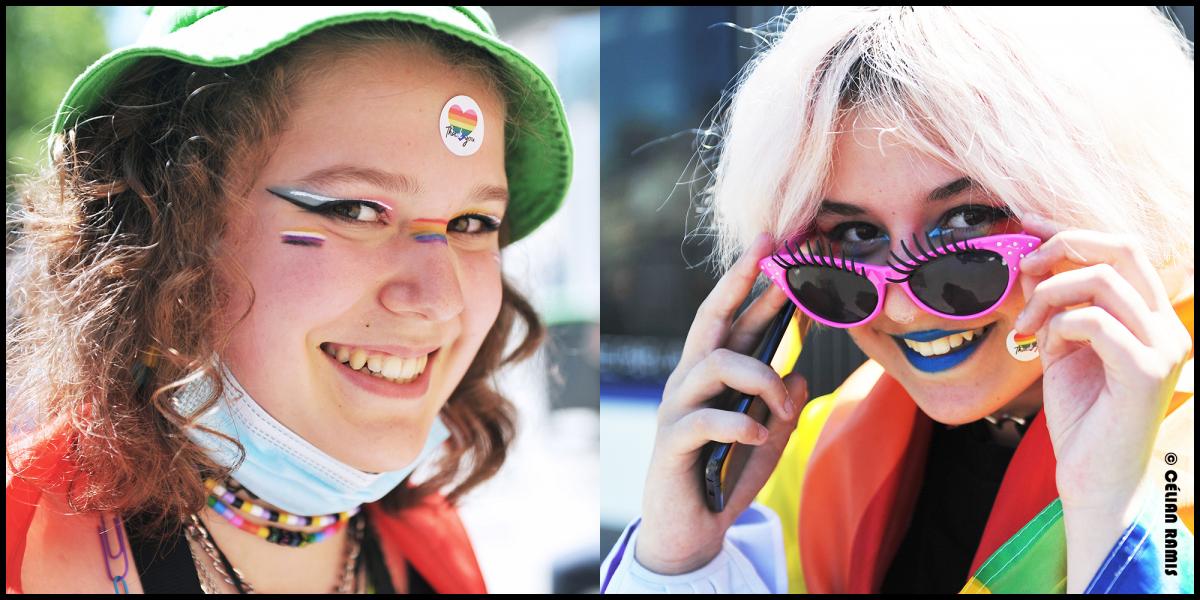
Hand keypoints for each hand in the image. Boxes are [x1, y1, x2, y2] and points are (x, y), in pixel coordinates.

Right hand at [634, 233, 808, 574]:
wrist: (689, 532)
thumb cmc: (725, 477)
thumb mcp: (767, 438)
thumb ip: (783, 408)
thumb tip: (799, 374)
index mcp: (711, 376)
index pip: (733, 319)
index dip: (754, 283)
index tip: (779, 247)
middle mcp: (689, 382)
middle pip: (711, 319)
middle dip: (739, 282)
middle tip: (769, 254)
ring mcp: (676, 409)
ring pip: (716, 363)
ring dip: (760, 377)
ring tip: (782, 404)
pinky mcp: (671, 443)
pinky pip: (705, 419)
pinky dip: (739, 423)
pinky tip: (758, 436)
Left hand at [1014, 215, 1189, 512]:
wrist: (1094, 477)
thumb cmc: (1081, 416)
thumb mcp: (1060, 346)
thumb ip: (1052, 305)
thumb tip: (1032, 261)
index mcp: (1151, 317)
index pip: (1123, 249)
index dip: (1072, 231)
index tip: (1027, 226)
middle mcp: (1166, 326)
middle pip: (1124, 248)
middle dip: (1064, 244)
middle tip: (1023, 264)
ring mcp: (1164, 346)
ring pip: (1102, 280)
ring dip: (1049, 293)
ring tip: (1027, 324)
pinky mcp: (1147, 371)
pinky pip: (1094, 321)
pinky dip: (1059, 324)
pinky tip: (1044, 348)